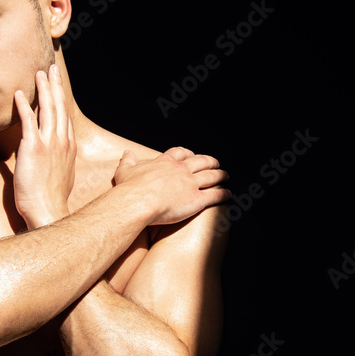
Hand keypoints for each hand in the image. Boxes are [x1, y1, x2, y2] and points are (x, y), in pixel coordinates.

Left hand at [13, 65, 76, 228]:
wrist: (47, 210)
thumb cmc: (50, 198)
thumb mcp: (61, 177)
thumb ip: (57, 162)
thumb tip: (51, 159)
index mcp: (68, 147)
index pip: (64, 116)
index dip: (61, 98)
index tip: (57, 84)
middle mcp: (62, 142)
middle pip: (59, 107)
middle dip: (56, 85)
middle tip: (52, 69)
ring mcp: (49, 144)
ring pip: (48, 109)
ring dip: (44, 89)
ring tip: (39, 73)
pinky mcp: (33, 148)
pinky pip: (29, 121)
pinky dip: (25, 106)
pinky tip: (21, 94)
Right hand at [114, 147, 229, 224]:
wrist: (138, 202)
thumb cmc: (129, 189)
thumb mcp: (125, 171)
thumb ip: (127, 161)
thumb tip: (127, 153)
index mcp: (165, 163)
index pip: (180, 153)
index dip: (188, 153)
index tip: (191, 154)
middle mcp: (181, 170)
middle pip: (201, 161)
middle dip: (210, 161)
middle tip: (215, 163)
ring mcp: (190, 184)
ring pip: (211, 176)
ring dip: (220, 175)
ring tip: (226, 175)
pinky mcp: (196, 200)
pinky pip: (215, 195)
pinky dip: (223, 194)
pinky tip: (229, 194)